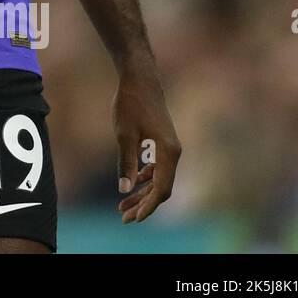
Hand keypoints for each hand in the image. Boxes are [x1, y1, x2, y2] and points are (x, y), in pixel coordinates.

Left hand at [112, 65, 181, 222]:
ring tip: (123, 205)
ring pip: (159, 178)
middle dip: (144, 204)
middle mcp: (174, 152)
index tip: (133, 218)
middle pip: (162, 187)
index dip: (148, 206)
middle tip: (124, 217)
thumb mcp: (124, 134)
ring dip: (143, 192)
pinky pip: (158, 167)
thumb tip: (124, 189)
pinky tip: (133, 183)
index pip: (162, 189)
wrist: (140, 79)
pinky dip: (146, 177)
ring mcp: (170, 147)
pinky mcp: (163, 142)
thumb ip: (126, 163)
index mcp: (169, 152)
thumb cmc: (131, 103)